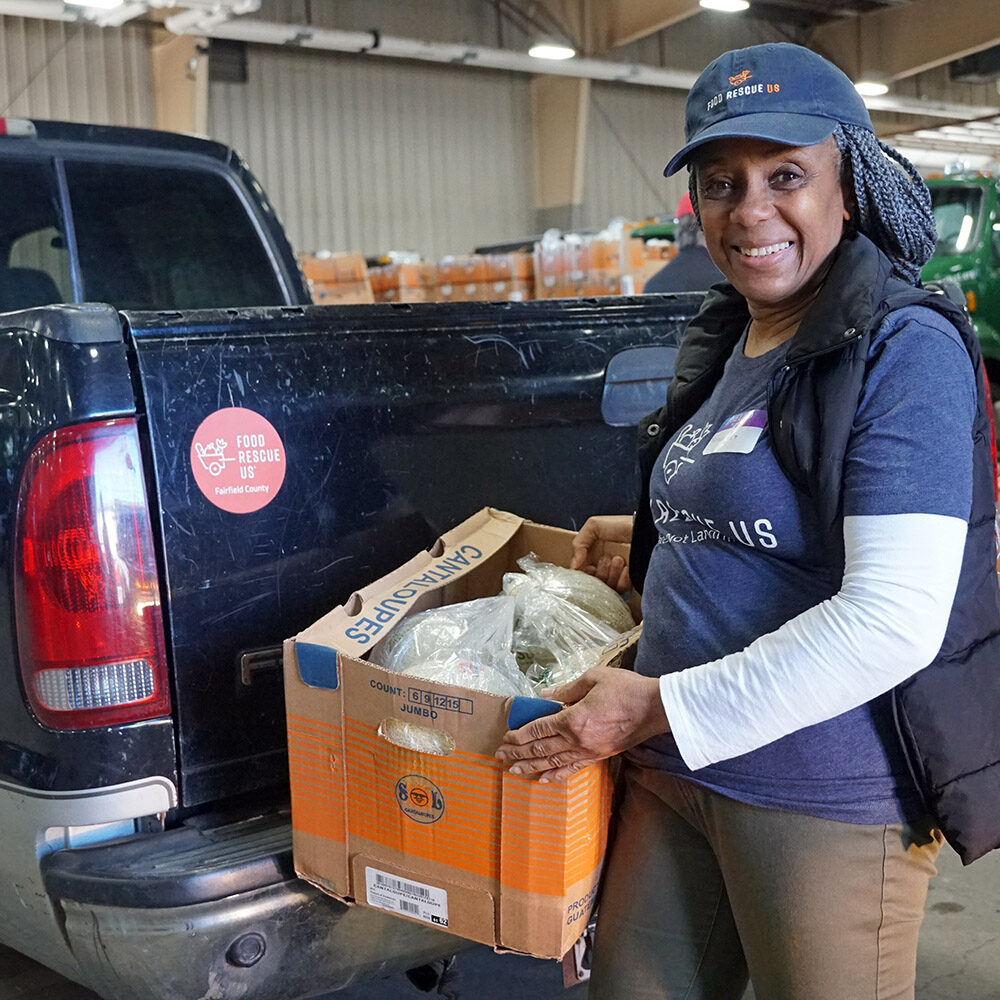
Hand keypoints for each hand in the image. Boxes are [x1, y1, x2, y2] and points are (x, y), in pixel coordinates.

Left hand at [495, 666, 668, 781]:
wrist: (654, 708)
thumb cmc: (625, 689)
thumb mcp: (593, 678)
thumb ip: (566, 690)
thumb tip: (545, 698)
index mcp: (573, 719)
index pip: (539, 729)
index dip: (520, 734)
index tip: (506, 738)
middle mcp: (577, 739)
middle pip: (541, 749)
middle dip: (518, 753)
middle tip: (500, 756)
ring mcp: (588, 751)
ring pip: (553, 762)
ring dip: (531, 766)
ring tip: (513, 770)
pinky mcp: (599, 756)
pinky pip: (572, 769)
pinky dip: (556, 775)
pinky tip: (544, 779)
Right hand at [571, 515, 632, 592]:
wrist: (645, 531)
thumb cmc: (622, 526)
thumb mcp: (594, 526)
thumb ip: (578, 543)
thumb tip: (574, 565)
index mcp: (593, 554)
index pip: (582, 572)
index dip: (584, 573)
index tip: (588, 567)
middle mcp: (604, 565)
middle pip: (593, 582)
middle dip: (599, 572)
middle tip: (606, 559)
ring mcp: (617, 574)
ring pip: (606, 586)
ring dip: (611, 574)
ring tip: (619, 559)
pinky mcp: (630, 580)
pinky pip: (621, 589)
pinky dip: (623, 580)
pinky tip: (627, 568)